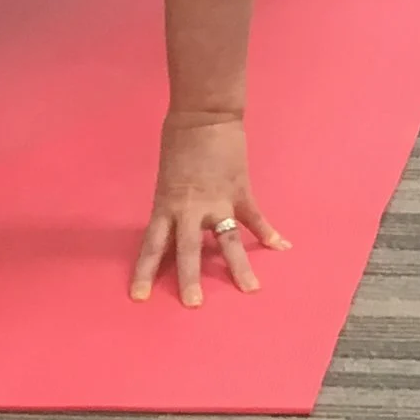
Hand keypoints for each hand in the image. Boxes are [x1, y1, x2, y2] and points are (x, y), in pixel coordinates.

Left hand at [131, 112, 288, 305]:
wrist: (205, 116)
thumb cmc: (178, 142)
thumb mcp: (166, 180)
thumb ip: (173, 206)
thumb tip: (179, 227)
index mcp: (166, 206)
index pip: (152, 246)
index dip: (144, 272)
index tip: (139, 297)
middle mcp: (190, 210)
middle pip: (188, 250)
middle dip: (190, 278)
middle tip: (193, 304)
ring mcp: (218, 201)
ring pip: (228, 240)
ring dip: (238, 266)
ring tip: (250, 289)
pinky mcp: (240, 191)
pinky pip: (254, 216)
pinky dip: (267, 232)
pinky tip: (280, 246)